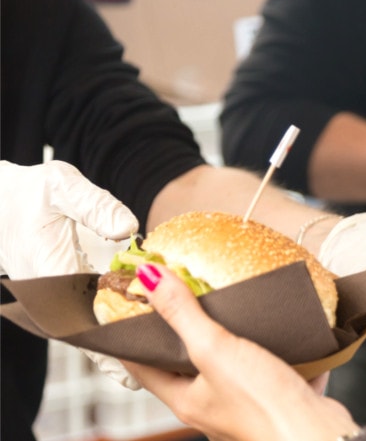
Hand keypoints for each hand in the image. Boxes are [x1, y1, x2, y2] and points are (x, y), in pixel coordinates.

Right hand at [0, 160, 141, 388]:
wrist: (2, 200)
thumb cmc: (30, 193)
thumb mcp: (62, 188)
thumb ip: (95, 207)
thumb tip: (128, 230)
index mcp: (54, 273)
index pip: (84, 318)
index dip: (111, 342)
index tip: (134, 363)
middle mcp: (58, 291)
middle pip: (94, 330)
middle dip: (125, 348)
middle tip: (162, 363)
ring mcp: (65, 292)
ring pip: (98, 324)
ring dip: (127, 338)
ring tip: (163, 357)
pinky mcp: (73, 287)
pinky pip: (99, 310)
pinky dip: (124, 319)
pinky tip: (153, 329)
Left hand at [122, 264, 358, 440]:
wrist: (315, 432)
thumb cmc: (263, 405)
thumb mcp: (215, 351)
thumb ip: (184, 314)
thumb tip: (150, 279)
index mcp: (186, 399)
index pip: (142, 365)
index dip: (130, 337)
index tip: (125, 308)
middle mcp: (212, 404)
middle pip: (186, 364)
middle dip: (184, 332)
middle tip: (181, 296)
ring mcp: (246, 402)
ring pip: (229, 365)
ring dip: (230, 338)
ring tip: (231, 306)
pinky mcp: (278, 397)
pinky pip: (271, 367)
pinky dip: (274, 347)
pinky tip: (282, 328)